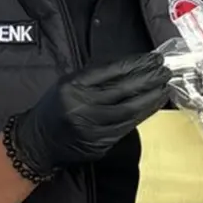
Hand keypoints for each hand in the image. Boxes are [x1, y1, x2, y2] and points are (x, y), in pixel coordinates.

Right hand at [11, 52, 170, 175]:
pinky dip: (143, 114)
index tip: (154, 58)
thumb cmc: (58, 106)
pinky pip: (127, 126)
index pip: (112, 71)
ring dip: (151, 97)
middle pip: (124, 90)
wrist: (37, 141)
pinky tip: (154, 104)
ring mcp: (91, 128)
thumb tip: (136, 64)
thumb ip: (99, 74)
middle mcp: (81, 107)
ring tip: (165, 86)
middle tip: (166, 70)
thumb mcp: (70, 82)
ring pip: (129, 110)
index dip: (137, 64)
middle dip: (149, 79)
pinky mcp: (99, 144)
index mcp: (73, 87)